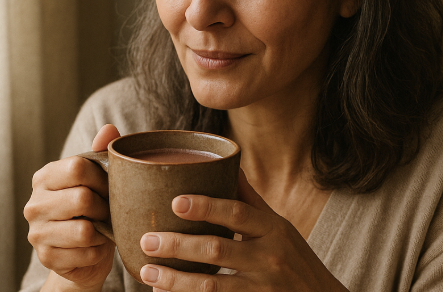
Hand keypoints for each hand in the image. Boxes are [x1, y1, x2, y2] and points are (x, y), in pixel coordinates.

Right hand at [23, 124, 120, 290]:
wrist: (83, 250)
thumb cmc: (93, 207)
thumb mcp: (96, 177)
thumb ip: (101, 151)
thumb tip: (109, 129)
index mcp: (45, 177)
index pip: (77, 167)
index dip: (102, 177)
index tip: (110, 185)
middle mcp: (34, 204)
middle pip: (82, 199)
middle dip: (105, 206)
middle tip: (108, 210)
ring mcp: (36, 233)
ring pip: (84, 231)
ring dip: (102, 231)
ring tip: (102, 227)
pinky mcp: (45, 258)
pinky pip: (84, 253)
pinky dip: (97, 251)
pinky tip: (94, 246)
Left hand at [138, 170, 348, 291]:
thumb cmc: (295, 258)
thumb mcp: (279, 225)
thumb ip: (250, 200)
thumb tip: (230, 163)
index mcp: (272, 229)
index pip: (237, 213)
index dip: (206, 206)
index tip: (175, 202)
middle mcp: (268, 258)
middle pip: (217, 250)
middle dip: (178, 246)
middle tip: (147, 240)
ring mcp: (262, 290)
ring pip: (211, 287)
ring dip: (175, 280)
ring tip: (147, 272)